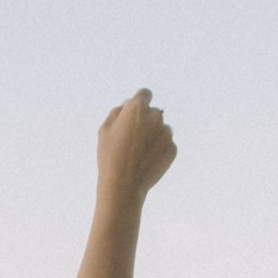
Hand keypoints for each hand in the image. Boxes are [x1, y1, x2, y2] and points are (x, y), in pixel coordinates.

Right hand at [96, 89, 175, 211]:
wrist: (124, 184)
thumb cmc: (110, 156)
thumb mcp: (105, 130)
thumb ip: (117, 112)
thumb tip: (127, 105)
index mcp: (137, 108)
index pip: (145, 93)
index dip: (140, 101)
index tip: (136, 111)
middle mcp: (155, 116)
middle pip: (153, 113)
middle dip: (146, 121)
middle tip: (132, 139)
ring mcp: (166, 132)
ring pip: (162, 128)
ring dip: (154, 135)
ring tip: (139, 152)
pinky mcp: (173, 148)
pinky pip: (166, 144)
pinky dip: (159, 150)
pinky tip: (146, 160)